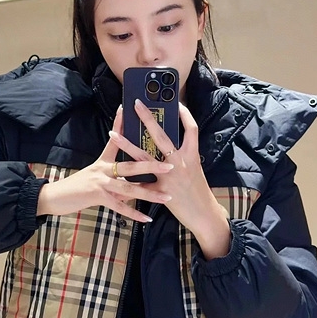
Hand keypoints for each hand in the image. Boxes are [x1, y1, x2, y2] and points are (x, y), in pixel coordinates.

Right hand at [36, 107, 173, 221]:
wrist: (56, 196)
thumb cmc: (76, 185)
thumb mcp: (92, 172)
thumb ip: (109, 170)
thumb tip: (126, 172)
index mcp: (103, 162)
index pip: (115, 140)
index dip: (121, 125)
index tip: (129, 111)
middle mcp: (103, 170)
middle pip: (130, 166)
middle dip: (152, 166)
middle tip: (170, 166)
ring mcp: (100, 184)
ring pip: (129, 189)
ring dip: (149, 194)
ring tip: (166, 197)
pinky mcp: (98, 198)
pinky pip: (120, 208)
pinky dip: (134, 214)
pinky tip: (147, 219)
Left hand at [109, 100, 230, 258]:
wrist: (204, 215)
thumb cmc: (198, 192)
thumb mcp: (193, 169)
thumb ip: (182, 157)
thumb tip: (169, 145)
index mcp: (191, 155)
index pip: (191, 129)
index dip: (184, 114)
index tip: (176, 102)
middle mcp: (180, 163)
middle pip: (162, 135)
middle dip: (148, 118)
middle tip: (135, 104)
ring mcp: (169, 177)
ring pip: (144, 156)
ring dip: (126, 144)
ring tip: (112, 133)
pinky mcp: (160, 192)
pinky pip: (140, 185)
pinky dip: (128, 182)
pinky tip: (114, 176)